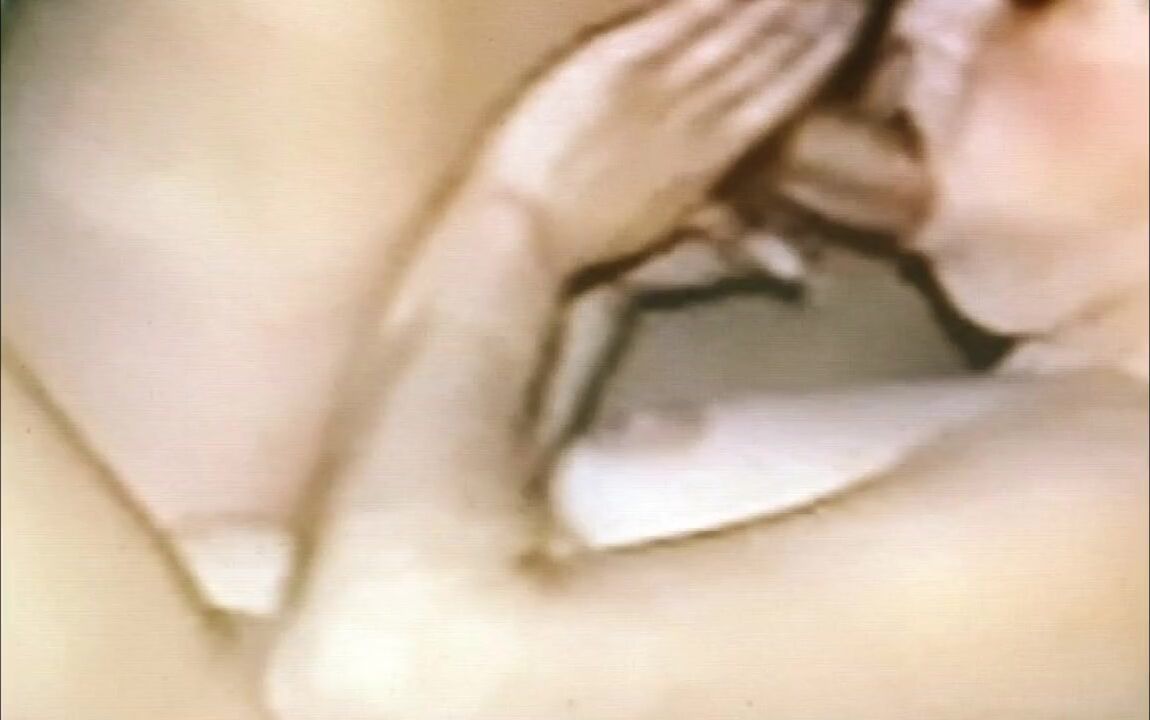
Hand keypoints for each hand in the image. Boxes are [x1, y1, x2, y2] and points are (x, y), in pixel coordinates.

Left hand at [474, 0, 865, 273]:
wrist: (522, 233)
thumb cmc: (584, 240)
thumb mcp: (667, 236)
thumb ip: (734, 235)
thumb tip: (798, 273)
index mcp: (713, 159)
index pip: (783, 97)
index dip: (821, 55)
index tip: (854, 17)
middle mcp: (699, 117)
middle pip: (771, 55)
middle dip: (815, 12)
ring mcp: (657, 86)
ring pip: (737, 31)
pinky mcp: (613, 64)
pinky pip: (680, 19)